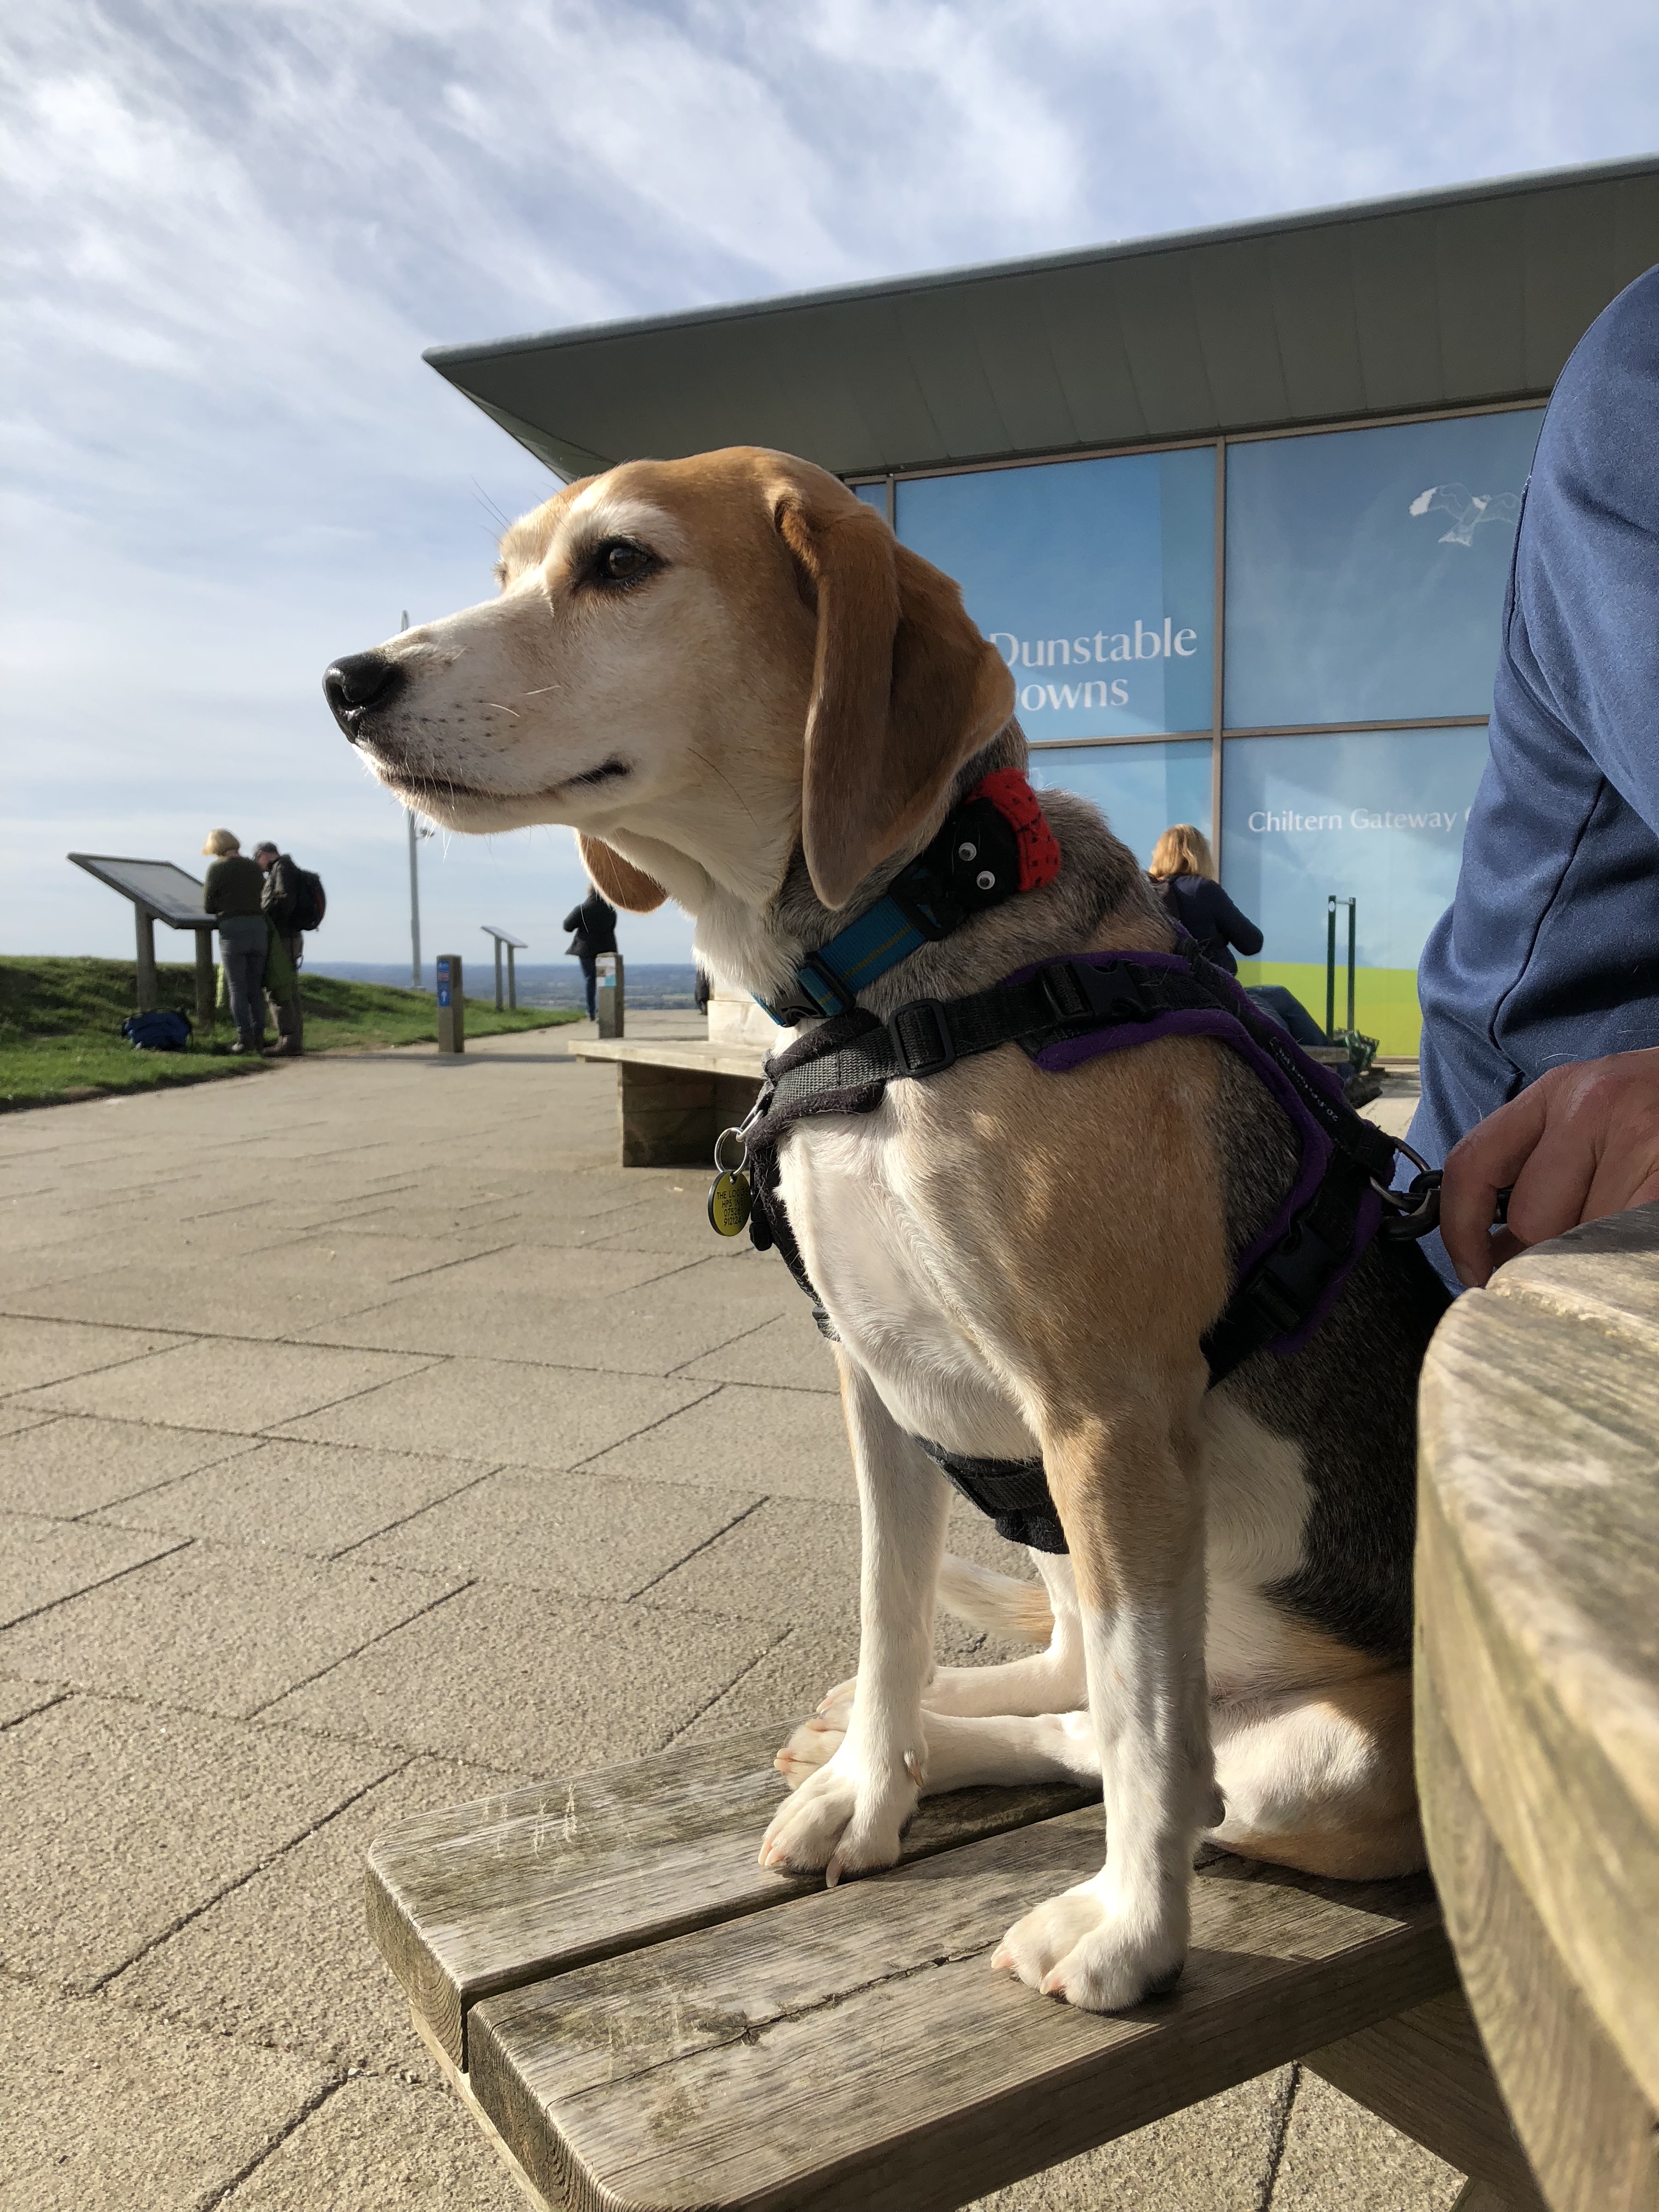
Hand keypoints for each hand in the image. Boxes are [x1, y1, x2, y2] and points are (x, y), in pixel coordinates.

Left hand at [1440, 1047, 1658, 1287]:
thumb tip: (1496, 1257)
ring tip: (1620, 1240)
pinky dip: (1626, 1262)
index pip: (1471, 1163)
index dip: (1460, 1232)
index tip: (1475, 1274)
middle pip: (1533, 1221)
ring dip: (1599, 1260)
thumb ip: (1541, 1170)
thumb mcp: (1595, 1115)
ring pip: (1587, 1242)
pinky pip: (1629, 1246)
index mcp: (1558, 1092)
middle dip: (1546, 1257)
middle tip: (1571, 1265)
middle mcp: (1594, 1106)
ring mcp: (1644, 1138)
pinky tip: (1635, 1245)